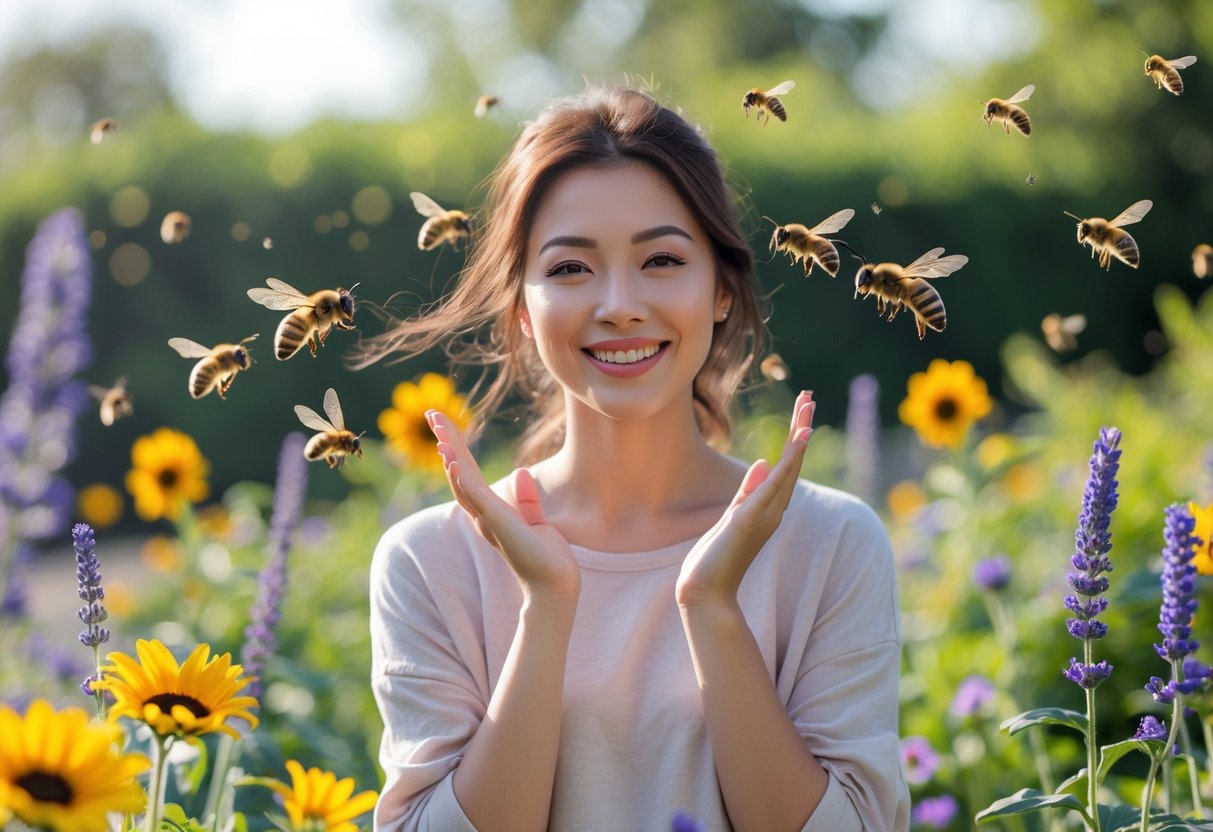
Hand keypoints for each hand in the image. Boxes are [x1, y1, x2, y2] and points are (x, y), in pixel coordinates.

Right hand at [428, 411, 580, 603]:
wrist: (556, 586)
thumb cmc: (546, 560)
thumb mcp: (536, 524)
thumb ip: (527, 501)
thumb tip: (520, 472)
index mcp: (491, 511)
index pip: (469, 472)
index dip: (456, 446)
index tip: (444, 424)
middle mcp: (484, 514)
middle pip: (459, 470)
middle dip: (447, 440)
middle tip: (431, 413)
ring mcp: (489, 519)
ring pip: (463, 481)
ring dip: (450, 456)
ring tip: (439, 433)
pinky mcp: (499, 524)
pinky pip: (477, 498)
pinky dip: (463, 480)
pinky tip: (453, 463)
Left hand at [674, 390, 815, 609]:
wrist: (704, 593)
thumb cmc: (715, 560)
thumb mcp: (731, 517)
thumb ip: (748, 492)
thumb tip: (762, 463)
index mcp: (767, 508)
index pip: (786, 467)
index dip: (795, 439)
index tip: (802, 411)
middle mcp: (773, 510)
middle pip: (794, 462)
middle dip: (801, 428)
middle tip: (810, 397)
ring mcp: (765, 515)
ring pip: (789, 469)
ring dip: (799, 437)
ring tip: (808, 408)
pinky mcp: (752, 518)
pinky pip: (775, 485)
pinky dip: (789, 462)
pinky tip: (798, 440)